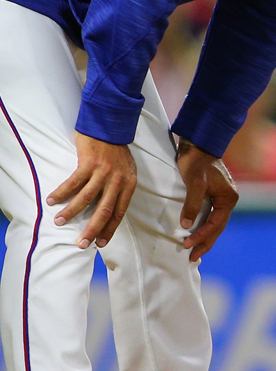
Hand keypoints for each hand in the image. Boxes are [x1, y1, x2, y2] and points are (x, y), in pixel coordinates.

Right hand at [48, 133, 137, 248]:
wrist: (110, 126)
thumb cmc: (117, 152)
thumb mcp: (126, 171)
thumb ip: (120, 188)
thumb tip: (109, 209)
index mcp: (129, 184)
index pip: (120, 212)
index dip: (110, 229)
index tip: (101, 243)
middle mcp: (118, 180)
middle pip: (104, 210)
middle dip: (92, 229)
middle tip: (81, 244)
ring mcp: (103, 172)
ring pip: (86, 198)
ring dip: (71, 212)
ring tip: (59, 222)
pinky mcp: (89, 163)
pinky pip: (73, 182)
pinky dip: (61, 193)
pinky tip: (51, 200)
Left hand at [177, 140, 237, 261]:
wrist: (198, 144)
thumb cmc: (196, 161)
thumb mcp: (195, 182)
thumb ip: (192, 204)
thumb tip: (186, 225)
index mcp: (229, 198)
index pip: (215, 224)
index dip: (202, 236)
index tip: (187, 245)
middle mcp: (228, 200)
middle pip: (218, 227)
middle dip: (205, 243)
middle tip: (191, 257)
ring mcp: (222, 198)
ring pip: (215, 223)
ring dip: (205, 237)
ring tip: (194, 252)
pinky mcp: (214, 196)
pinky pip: (210, 216)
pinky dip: (203, 227)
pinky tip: (196, 234)